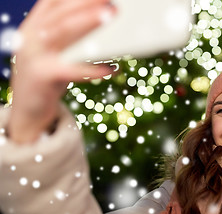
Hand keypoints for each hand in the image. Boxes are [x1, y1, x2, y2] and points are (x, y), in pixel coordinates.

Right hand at [8, 0, 115, 142]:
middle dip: (86, 3)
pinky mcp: (42, 77)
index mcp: (33, 28)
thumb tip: (101, 20)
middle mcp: (30, 37)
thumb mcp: (54, 53)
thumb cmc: (49, 77)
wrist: (27, 111)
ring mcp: (33, 56)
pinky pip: (72, 70)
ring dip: (89, 22)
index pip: (53, 3)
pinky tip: (111, 68)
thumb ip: (69, 36)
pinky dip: (93, 68)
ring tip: (112, 14)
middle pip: (61, 14)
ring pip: (64, 32)